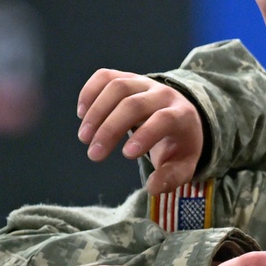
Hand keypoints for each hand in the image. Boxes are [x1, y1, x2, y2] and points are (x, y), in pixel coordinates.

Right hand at [77, 69, 203, 194]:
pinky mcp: (127, 78)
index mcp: (182, 115)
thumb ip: (171, 177)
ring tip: (84, 137)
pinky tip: (82, 115)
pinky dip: (89, 92)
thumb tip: (152, 188)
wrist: (181, 115)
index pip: (164, 119)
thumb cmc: (179, 144)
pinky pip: (105, 76)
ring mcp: (145, 83)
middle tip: (94, 154)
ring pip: (117, 87)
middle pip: (134, 104)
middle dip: (111, 129)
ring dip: (96, 112)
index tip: (126, 155)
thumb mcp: (183, 164)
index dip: (146, 134)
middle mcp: (164, 94)